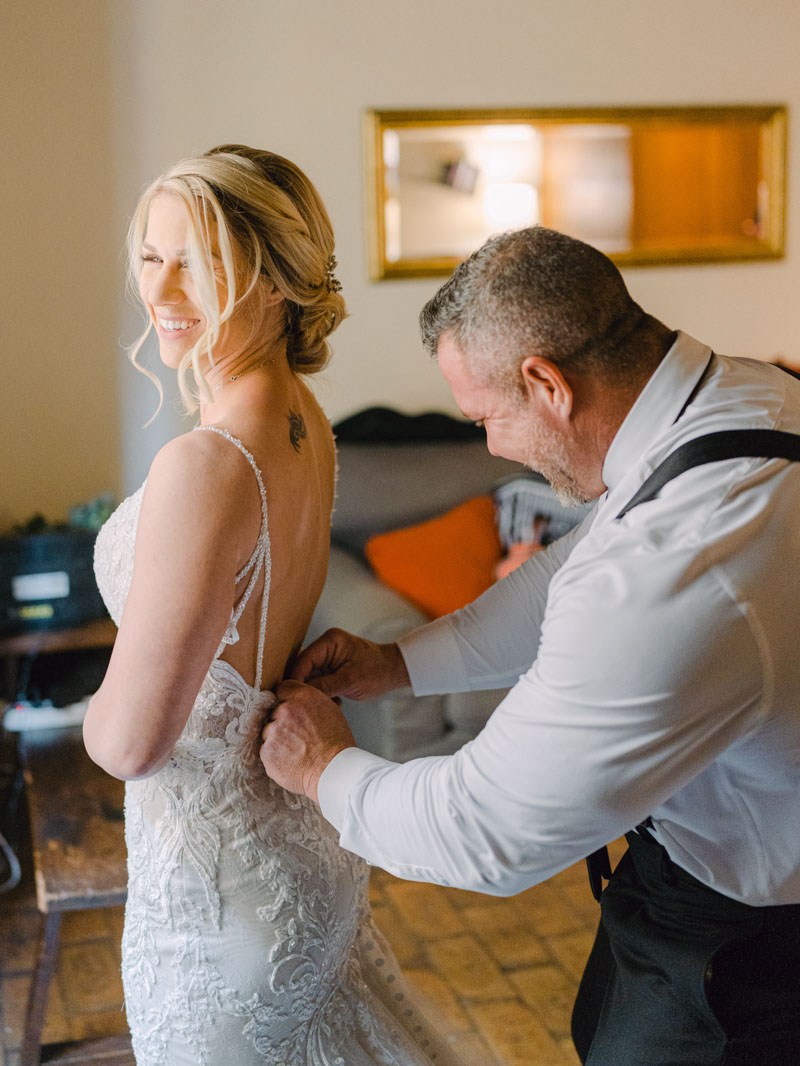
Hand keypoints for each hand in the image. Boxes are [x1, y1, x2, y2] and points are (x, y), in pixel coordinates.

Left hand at [259, 680, 355, 801]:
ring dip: (278, 740)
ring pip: (269, 733)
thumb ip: (310, 702)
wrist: (333, 770)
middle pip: (274, 713)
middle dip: (283, 723)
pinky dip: (275, 757)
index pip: (283, 688)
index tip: (290, 711)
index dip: (286, 700)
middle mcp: (285, 710)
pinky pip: (266, 751)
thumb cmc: (336, 743)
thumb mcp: (330, 711)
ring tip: (296, 752)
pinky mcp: (267, 752)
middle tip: (298, 737)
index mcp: (303, 697)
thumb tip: (301, 703)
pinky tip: (291, 761)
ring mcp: (274, 731)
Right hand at [289, 627, 409, 699]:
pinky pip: (319, 683)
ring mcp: (327, 659)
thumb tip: (301, 696)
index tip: (292, 698)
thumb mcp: (350, 680)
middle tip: (310, 706)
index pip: (303, 661)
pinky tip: (336, 703)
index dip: (296, 679)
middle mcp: (325, 647)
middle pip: (304, 670)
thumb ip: (325, 686)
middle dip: (307, 689)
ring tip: (330, 704)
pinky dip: (324, 695)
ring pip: (310, 679)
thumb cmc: (377, 671)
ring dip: (317, 694)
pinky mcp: (330, 670)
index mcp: (330, 641)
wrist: (394, 670)